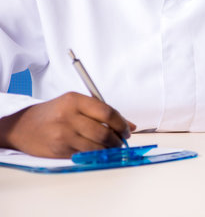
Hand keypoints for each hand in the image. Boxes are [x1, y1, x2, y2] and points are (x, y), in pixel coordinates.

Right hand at [0, 92, 135, 157]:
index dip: (121, 123)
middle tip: (121, 141)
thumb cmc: (54, 113)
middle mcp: (68, 116)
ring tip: (111, 147)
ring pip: (96, 146)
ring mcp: (63, 134)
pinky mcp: (60, 149)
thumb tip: (130, 126)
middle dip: (117, 139)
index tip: (126, 130)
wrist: (23, 127)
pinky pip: (85, 154)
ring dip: (109, 149)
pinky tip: (96, 151)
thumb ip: (103, 112)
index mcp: (74, 100)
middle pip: (103, 132)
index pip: (107, 112)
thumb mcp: (75, 105)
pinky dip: (95, 154)